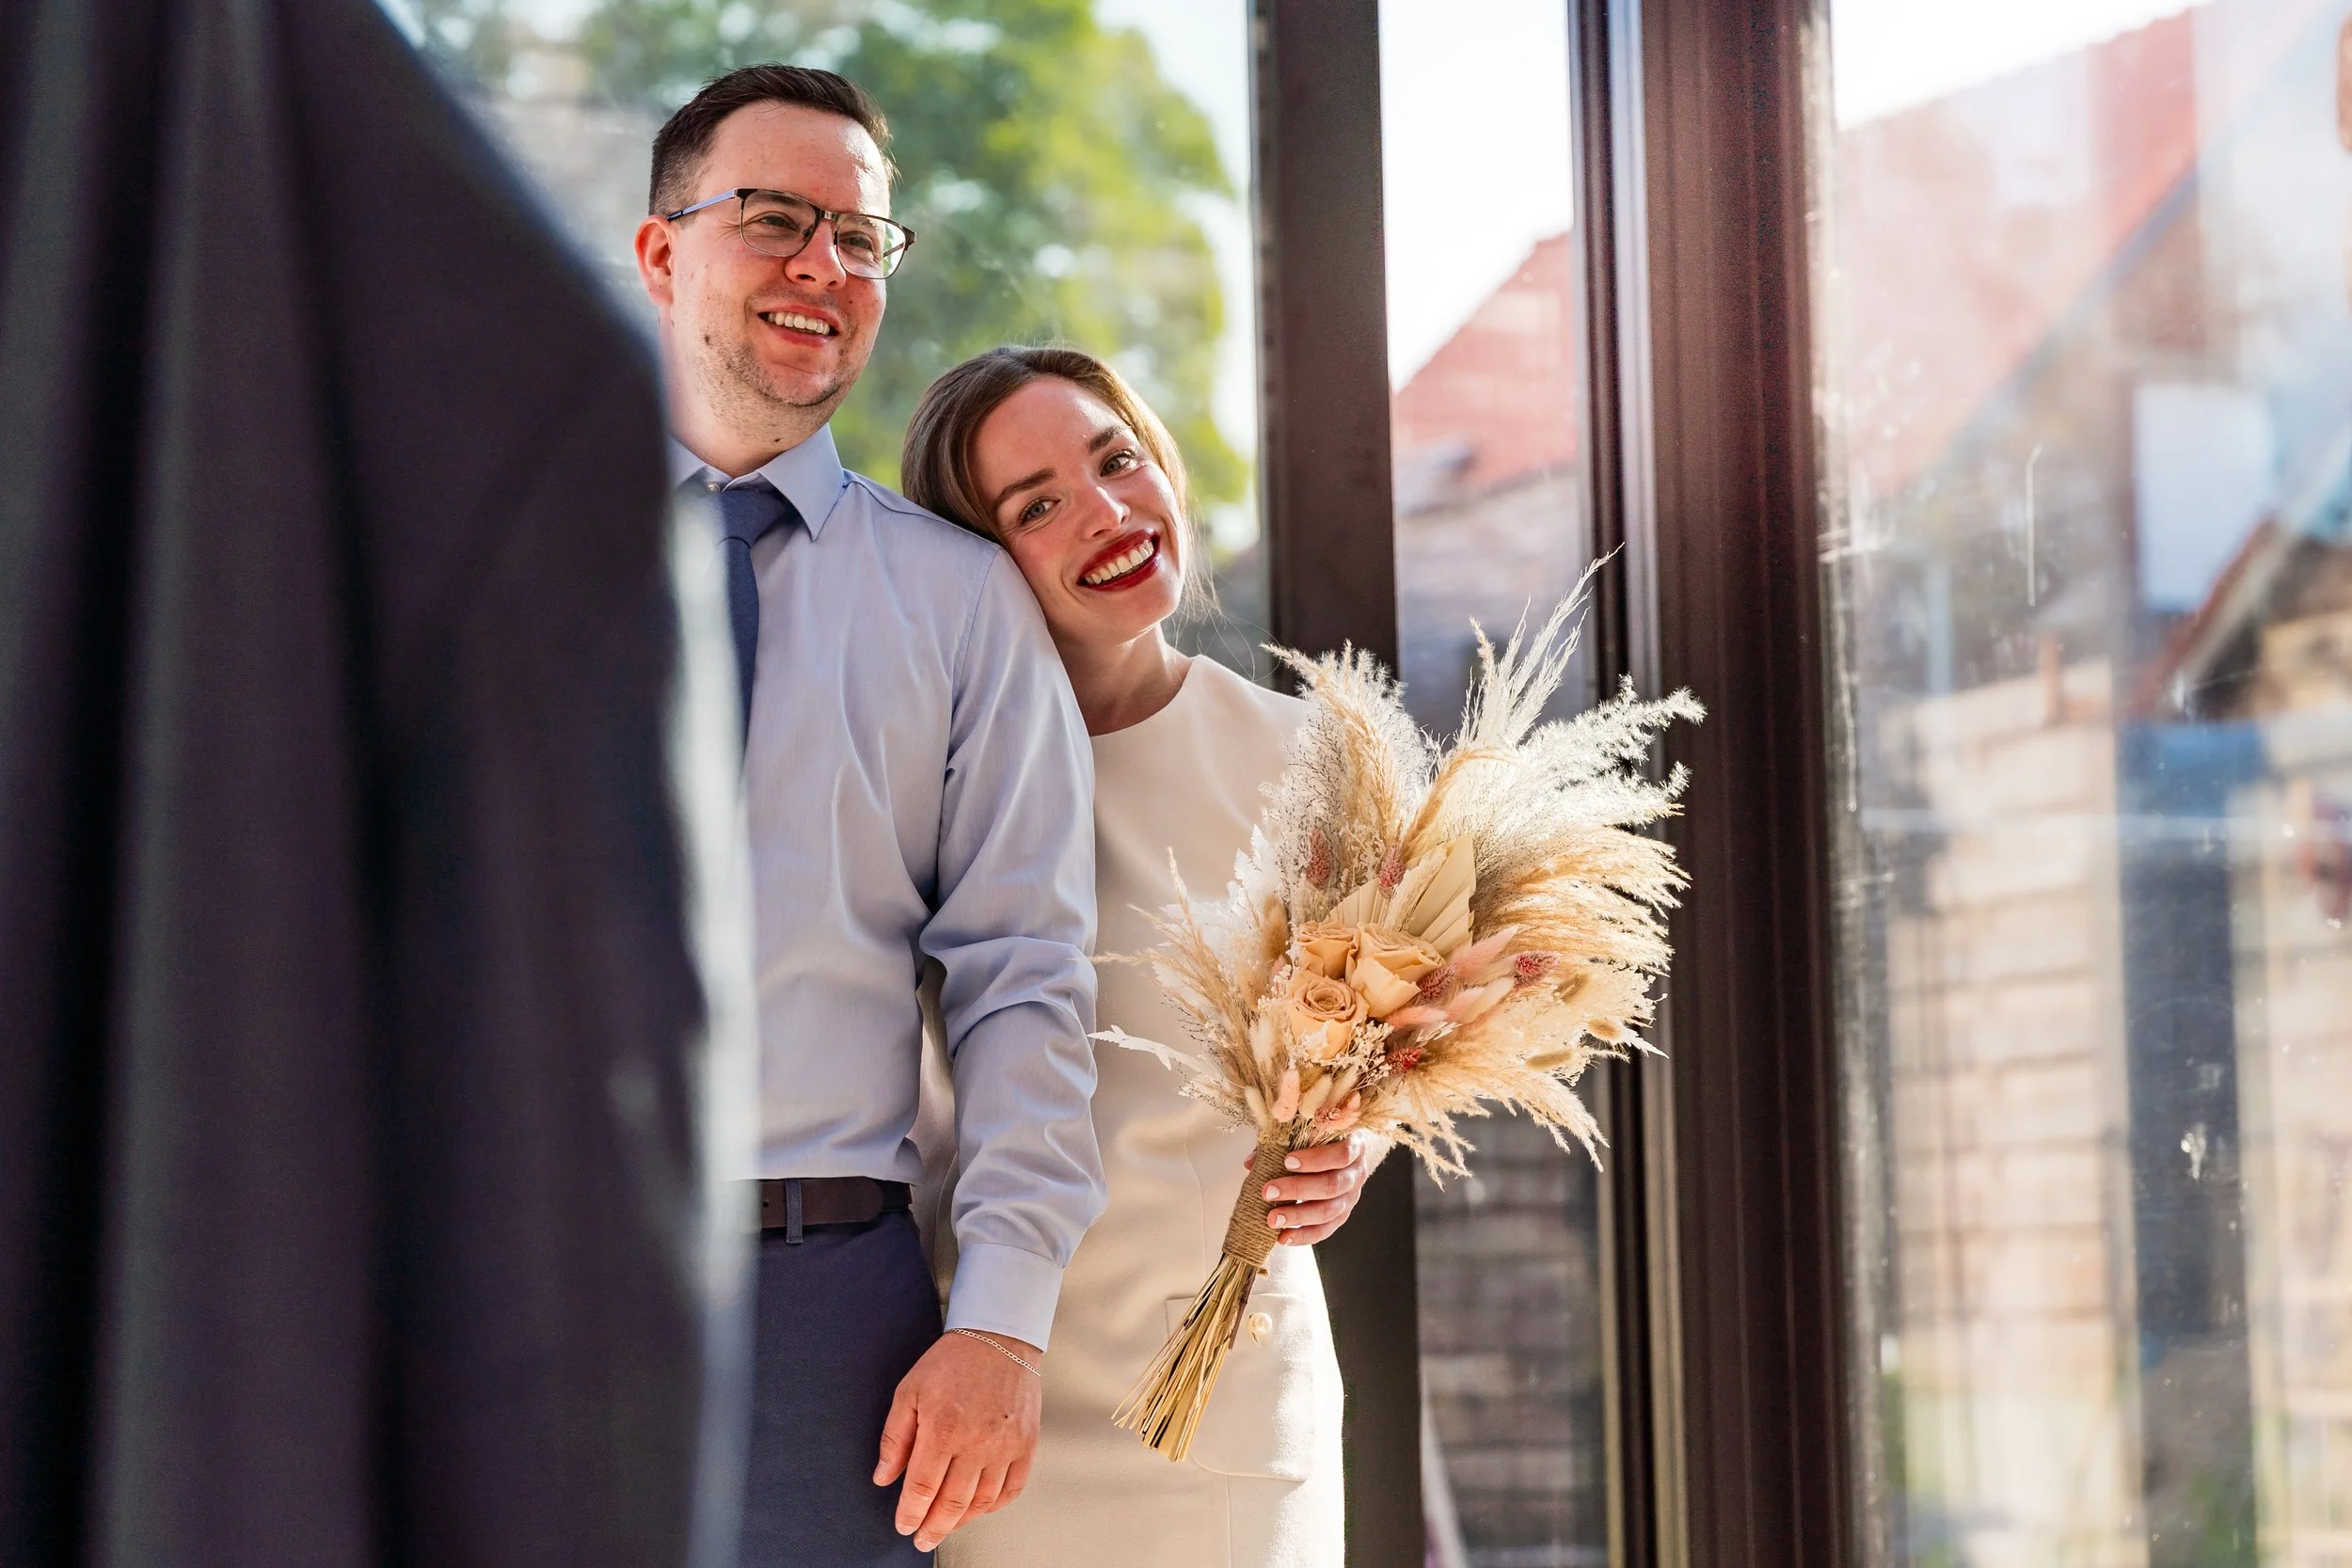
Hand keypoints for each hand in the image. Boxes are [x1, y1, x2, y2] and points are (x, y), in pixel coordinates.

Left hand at [874, 1331, 1041, 1550]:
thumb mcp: (910, 1391)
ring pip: (982, 1502)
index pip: (923, 1488)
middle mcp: (976, 1443)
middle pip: (952, 1504)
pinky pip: (1012, 1488)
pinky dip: (994, 1506)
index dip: (911, 1513)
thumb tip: (884, 1477)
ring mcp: (1005, 1446)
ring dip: (961, 1522)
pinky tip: (980, 1509)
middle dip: (933, 1528)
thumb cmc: (952, 1361)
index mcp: (943, 1429)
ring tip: (947, 1527)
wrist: (999, 1338)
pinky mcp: (1026, 1444)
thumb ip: (895, 1438)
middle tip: (922, 1539)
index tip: (904, 1525)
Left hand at [1253, 1131, 1385, 1245]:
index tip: (1287, 1161)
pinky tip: (1283, 1237)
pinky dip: (1303, 1235)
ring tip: (1272, 1219)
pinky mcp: (1342, 1216)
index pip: (1340, 1154)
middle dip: (1297, 1190)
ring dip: (1298, 1216)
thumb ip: (1282, 1142)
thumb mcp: (1308, 1132)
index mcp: (1354, 1146)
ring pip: (1328, 1211)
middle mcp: (1356, 1174)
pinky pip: (1325, 1230)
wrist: (1349, 1152)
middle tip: (1268, 1192)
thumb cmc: (1322, 1139)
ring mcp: (1351, 1198)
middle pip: (1332, 1185)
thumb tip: (1251, 1163)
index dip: (1315, 1160)